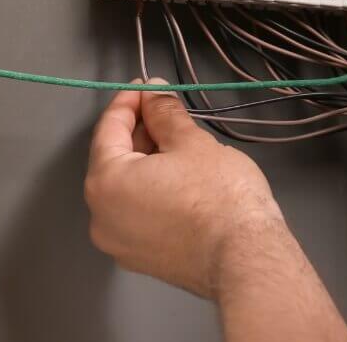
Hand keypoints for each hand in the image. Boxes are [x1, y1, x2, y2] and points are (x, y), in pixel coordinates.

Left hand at [85, 80, 286, 298]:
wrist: (245, 259)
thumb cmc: (218, 198)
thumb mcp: (191, 142)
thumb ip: (164, 113)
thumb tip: (154, 93)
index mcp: (105, 183)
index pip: (108, 130)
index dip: (128, 102)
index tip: (147, 87)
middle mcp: (101, 217)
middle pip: (114, 161)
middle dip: (139, 132)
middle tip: (165, 111)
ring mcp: (121, 244)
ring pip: (127, 190)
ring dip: (147, 162)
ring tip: (178, 143)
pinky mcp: (143, 260)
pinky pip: (139, 214)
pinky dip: (152, 192)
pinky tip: (180, 179)